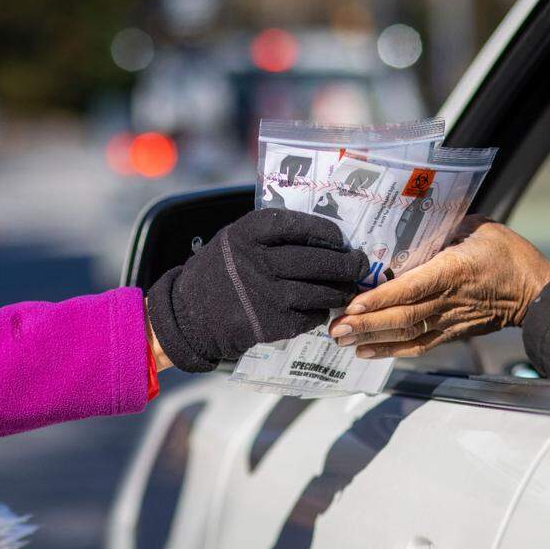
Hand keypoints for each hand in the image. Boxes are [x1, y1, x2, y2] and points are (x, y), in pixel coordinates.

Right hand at [147, 208, 367, 371]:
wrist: (189, 316)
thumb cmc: (218, 274)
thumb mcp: (233, 241)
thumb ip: (267, 234)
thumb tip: (319, 234)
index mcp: (248, 233)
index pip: (300, 225)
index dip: (327, 232)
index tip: (340, 238)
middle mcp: (259, 261)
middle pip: (319, 260)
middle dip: (347, 263)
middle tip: (360, 264)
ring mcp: (267, 294)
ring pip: (321, 291)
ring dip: (339, 290)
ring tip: (347, 288)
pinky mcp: (271, 323)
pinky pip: (310, 315)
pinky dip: (318, 312)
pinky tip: (317, 307)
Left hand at [329, 215, 549, 357]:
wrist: (537, 293)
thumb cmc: (509, 255)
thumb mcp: (480, 228)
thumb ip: (446, 226)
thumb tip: (414, 221)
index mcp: (453, 270)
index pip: (411, 288)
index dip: (380, 299)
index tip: (352, 305)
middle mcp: (448, 300)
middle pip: (402, 316)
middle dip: (366, 324)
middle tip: (334, 329)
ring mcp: (449, 320)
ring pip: (406, 334)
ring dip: (372, 339)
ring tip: (341, 341)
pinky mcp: (451, 333)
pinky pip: (418, 345)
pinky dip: (391, 350)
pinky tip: (366, 352)